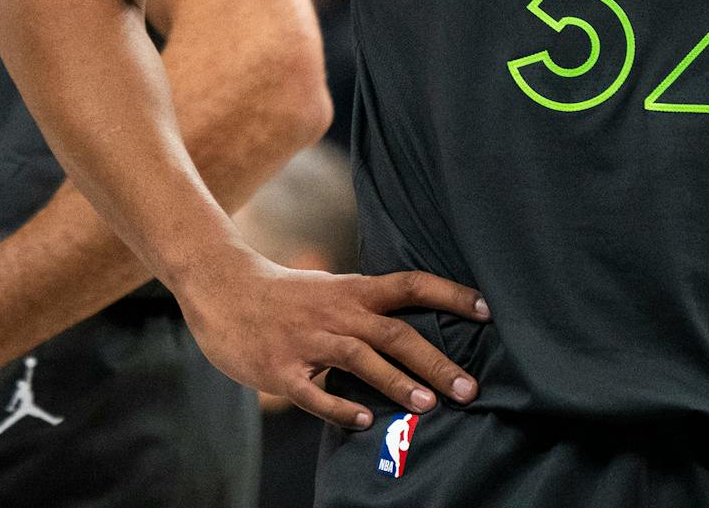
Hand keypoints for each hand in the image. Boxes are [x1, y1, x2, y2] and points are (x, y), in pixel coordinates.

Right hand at [179, 248, 488, 428]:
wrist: (221, 287)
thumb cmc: (284, 294)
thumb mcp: (330, 288)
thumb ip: (367, 306)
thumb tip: (415, 326)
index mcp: (351, 290)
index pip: (410, 285)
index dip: (450, 295)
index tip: (487, 311)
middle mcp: (335, 313)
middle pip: (394, 332)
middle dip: (435, 361)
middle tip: (470, 387)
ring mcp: (306, 341)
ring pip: (359, 359)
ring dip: (396, 382)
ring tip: (429, 405)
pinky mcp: (279, 369)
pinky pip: (314, 393)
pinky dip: (340, 408)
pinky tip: (365, 423)